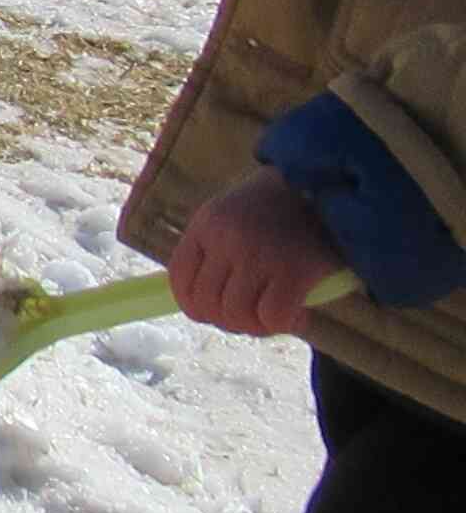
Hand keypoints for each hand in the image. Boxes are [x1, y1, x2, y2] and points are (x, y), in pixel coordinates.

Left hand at [169, 166, 345, 339]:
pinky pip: (273, 317)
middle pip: (207, 304)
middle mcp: (226, 238)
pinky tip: (298, 314)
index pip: (179, 279)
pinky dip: (283, 324)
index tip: (214, 313)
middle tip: (253, 316)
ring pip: (236, 315)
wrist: (333, 186)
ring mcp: (258, 254)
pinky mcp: (294, 270)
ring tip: (274, 316)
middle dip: (228, 321)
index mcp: (206, 224)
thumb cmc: (281, 209)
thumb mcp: (233, 216)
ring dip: (256, 326)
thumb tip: (202, 305)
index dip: (194, 306)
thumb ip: (214, 251)